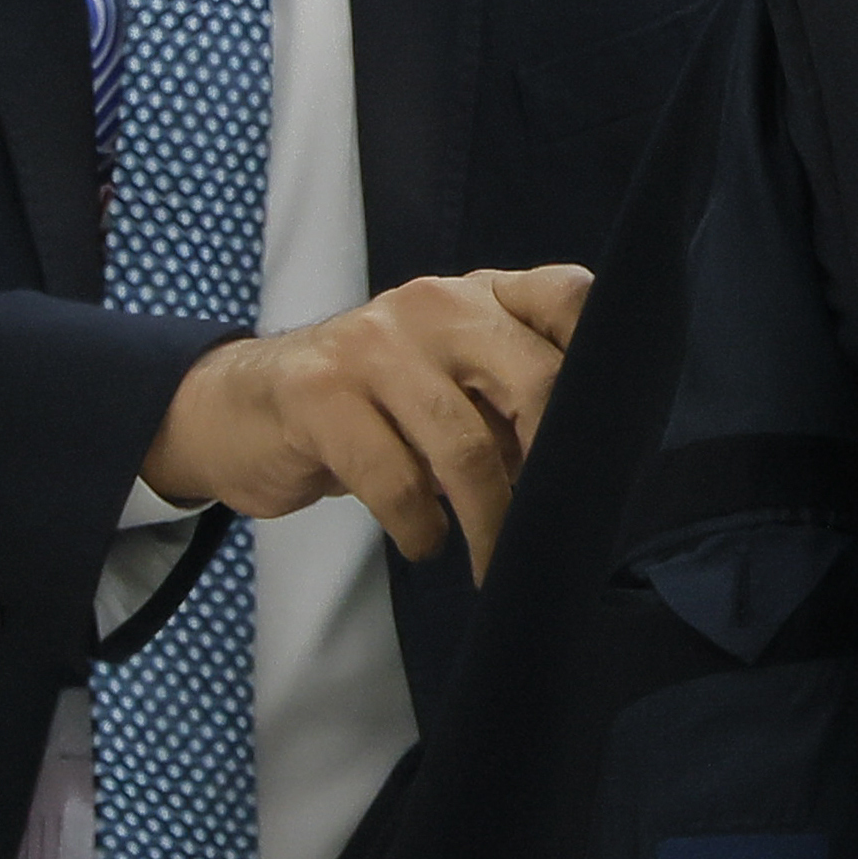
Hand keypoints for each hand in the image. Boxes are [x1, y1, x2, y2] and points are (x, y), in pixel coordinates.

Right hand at [139, 263, 593, 577]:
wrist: (243, 409)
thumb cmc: (374, 406)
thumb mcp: (452, 381)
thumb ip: (517, 398)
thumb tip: (596, 467)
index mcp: (481, 296)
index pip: (568, 296)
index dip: (604, 363)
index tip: (613, 438)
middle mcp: (434, 305)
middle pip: (534, 380)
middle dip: (554, 469)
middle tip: (558, 527)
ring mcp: (373, 344)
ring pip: (465, 447)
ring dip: (490, 522)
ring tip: (493, 562)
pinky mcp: (320, 396)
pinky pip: (395, 480)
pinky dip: (419, 528)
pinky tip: (424, 542)